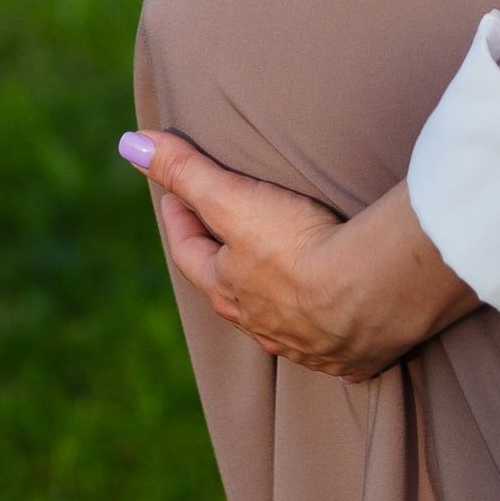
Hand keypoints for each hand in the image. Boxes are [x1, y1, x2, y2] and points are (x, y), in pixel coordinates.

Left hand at [118, 130, 477, 378]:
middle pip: (232, 295)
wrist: (369, 291)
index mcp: (228, 290)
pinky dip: (328, 342)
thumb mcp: (232, 198)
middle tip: (223, 242)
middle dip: (224, 268)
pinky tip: (335, 338)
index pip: (190, 254)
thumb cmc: (295, 244)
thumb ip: (185, 170)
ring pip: (279, 326)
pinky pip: (332, 354)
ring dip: (273, 305)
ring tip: (279, 283)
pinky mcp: (350, 358)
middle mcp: (261, 325)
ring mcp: (306, 346)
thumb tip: (130, 142)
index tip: (172, 199)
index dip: (180, 224)